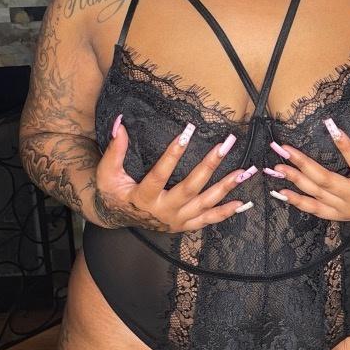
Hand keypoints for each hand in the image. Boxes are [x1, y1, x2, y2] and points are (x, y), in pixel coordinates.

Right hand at [94, 119, 254, 231]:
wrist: (118, 218)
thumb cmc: (114, 192)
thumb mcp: (107, 173)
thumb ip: (114, 150)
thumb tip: (120, 123)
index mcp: (143, 198)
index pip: (159, 174)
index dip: (172, 154)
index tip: (187, 133)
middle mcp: (163, 211)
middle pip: (190, 188)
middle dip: (209, 166)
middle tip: (224, 146)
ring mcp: (176, 220)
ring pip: (204, 204)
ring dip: (224, 188)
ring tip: (242, 172)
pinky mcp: (184, 225)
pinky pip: (207, 220)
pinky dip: (224, 212)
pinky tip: (240, 203)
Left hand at [267, 107, 349, 219]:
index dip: (346, 147)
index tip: (331, 128)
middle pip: (327, 181)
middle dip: (304, 165)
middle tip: (286, 149)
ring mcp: (346, 209)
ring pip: (317, 195)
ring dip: (295, 180)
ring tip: (278, 166)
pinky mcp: (339, 214)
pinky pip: (315, 210)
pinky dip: (298, 201)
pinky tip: (282, 191)